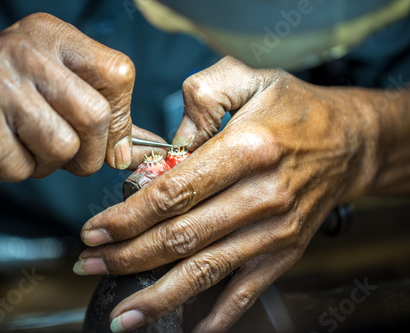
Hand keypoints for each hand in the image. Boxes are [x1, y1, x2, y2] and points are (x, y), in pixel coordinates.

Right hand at [0, 13, 137, 181]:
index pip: (118, 74)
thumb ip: (100, 112)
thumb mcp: (51, 86)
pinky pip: (23, 169)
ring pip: (63, 147)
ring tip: (26, 147)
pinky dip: (17, 172)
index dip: (121, 118)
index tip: (113, 144)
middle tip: (70, 156)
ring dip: (50, 164)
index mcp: (52, 36)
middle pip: (94, 116)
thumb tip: (141, 149)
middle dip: (90, 154)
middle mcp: (25, 51)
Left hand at [75, 56, 379, 331]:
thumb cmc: (294, 108)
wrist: (350, 142)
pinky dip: (216, 316)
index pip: (174, 193)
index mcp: (247, 149)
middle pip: (182, 237)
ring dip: (159, 295)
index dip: (128, 217)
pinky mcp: (285, 251)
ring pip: (206, 270)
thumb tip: (165, 144)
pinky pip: (246, 291)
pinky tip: (187, 329)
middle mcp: (261, 195)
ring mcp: (274, 231)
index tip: (94, 232)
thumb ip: (201, 99)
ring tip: (122, 315)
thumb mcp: (248, 77)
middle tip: (90, 265)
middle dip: (129, 257)